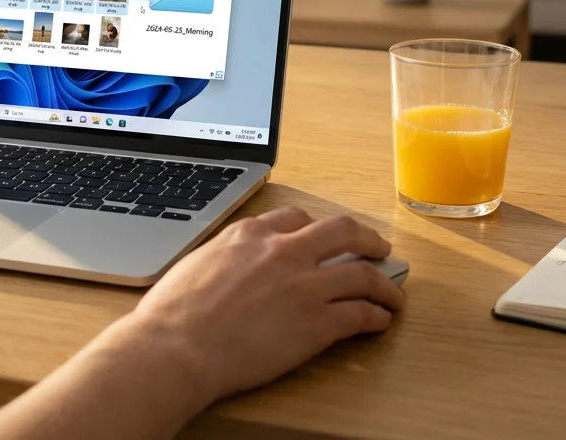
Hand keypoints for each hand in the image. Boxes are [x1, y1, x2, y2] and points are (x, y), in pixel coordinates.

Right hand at [126, 208, 403, 406]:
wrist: (177, 347)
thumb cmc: (173, 314)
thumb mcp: (196, 263)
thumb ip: (224, 256)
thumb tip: (227, 266)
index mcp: (250, 234)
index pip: (295, 219)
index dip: (316, 228)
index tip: (323, 237)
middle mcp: (283, 251)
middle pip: (341, 231)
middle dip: (365, 238)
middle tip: (377, 247)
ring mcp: (304, 286)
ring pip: (362, 273)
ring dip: (384, 282)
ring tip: (392, 292)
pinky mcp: (317, 323)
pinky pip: (360, 314)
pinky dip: (377, 316)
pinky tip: (380, 321)